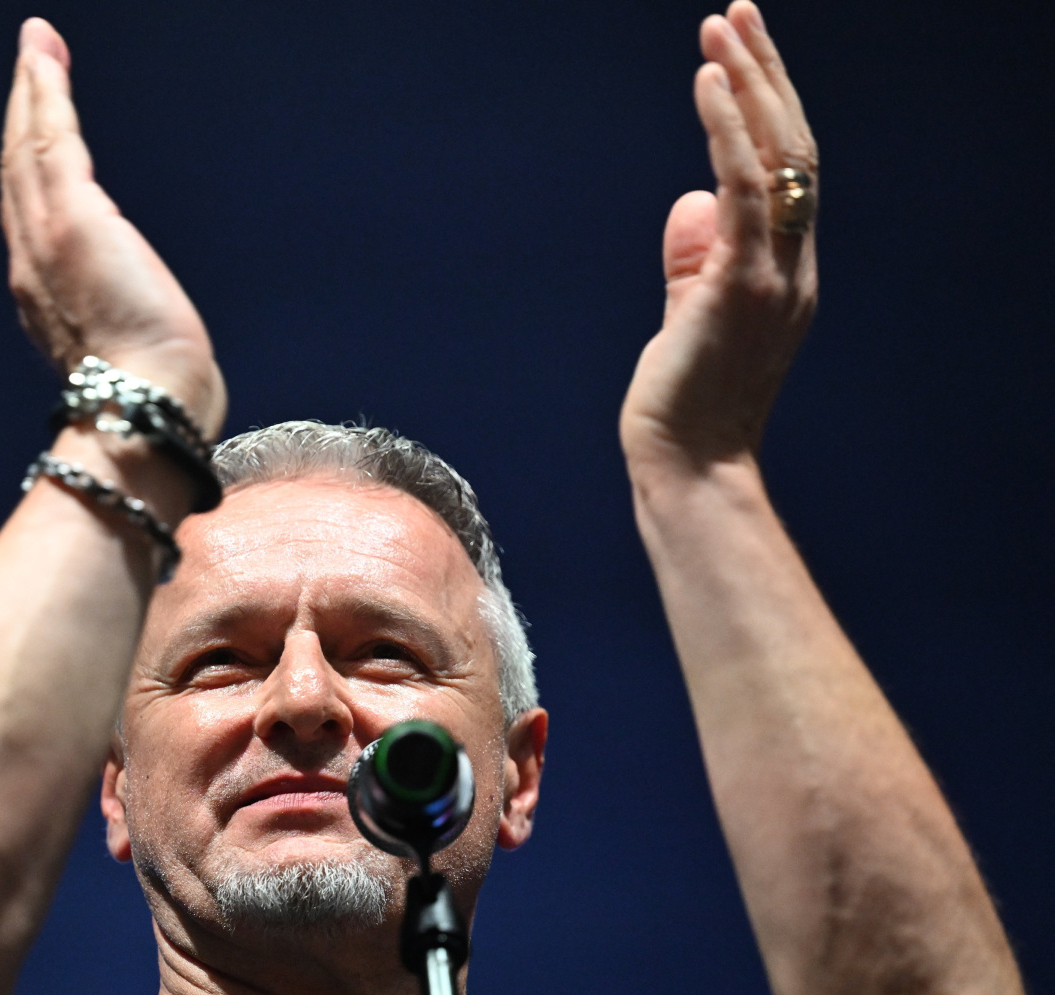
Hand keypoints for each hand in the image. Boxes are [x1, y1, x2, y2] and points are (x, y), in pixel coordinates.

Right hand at [0, 19, 226, 438]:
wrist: (146, 410)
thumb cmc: (151, 397)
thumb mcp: (129, 355)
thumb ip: (124, 328)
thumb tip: (151, 338)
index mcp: (44, 295)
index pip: (30, 215)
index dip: (28, 168)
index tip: (36, 130)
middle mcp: (31, 262)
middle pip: (18, 173)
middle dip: (22, 115)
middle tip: (32, 62)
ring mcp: (46, 238)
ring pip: (28, 148)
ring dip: (31, 92)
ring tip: (37, 45)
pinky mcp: (72, 219)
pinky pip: (52, 141)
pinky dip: (46, 96)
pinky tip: (45, 59)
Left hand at [620, 1, 817, 477]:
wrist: (689, 466)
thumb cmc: (683, 400)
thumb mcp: (690, 315)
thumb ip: (695, 259)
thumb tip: (691, 197)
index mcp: (787, 270)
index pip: (791, 169)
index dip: (769, 105)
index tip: (738, 53)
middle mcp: (794, 265)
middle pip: (794, 146)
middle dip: (765, 73)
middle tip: (734, 13)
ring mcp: (774, 275)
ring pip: (778, 157)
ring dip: (748, 85)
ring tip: (719, 29)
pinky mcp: (740, 286)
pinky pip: (746, 191)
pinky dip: (729, 130)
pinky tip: (707, 82)